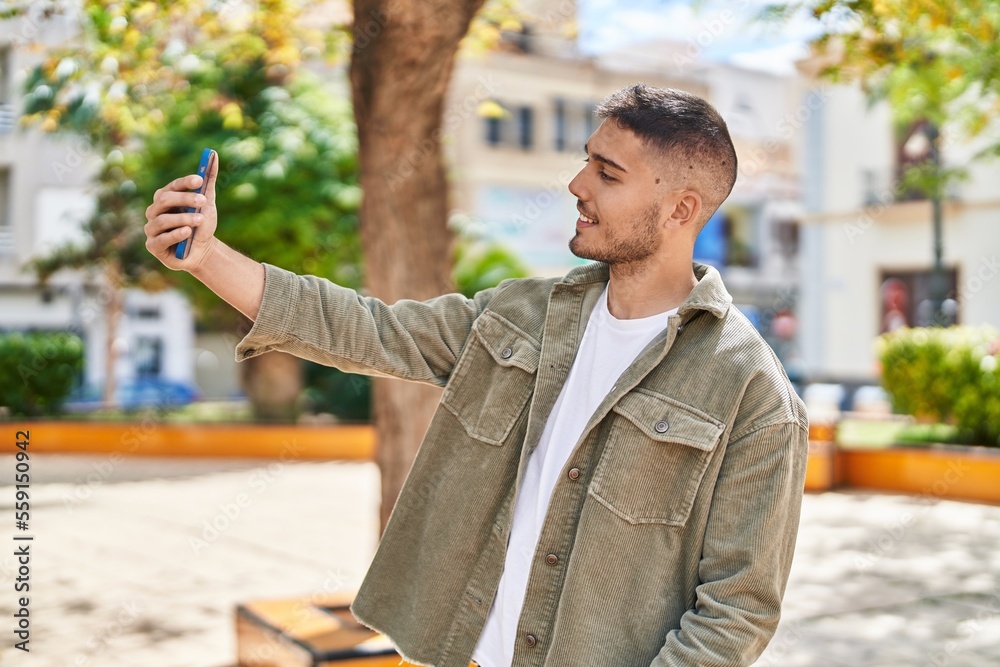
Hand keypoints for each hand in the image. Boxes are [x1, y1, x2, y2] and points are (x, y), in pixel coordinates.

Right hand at [144, 153, 219, 271]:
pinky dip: (175, 234)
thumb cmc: (202, 224)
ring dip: (183, 218)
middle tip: (203, 201)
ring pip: (162, 220)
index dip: (184, 182)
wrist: (203, 251)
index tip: (199, 180)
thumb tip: (214, 154)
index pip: (172, 186)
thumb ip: (208, 180)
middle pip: (164, 200)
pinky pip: (161, 239)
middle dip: (185, 199)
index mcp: (165, 198)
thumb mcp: (207, 201)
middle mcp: (154, 211)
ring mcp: (151, 229)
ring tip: (200, 219)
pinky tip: (188, 232)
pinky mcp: (153, 246)